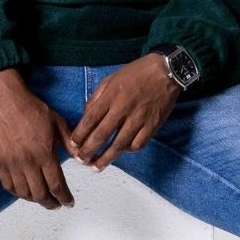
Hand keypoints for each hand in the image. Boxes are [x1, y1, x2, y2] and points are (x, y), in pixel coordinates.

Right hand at [0, 69, 74, 209]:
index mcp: (44, 153)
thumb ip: (69, 142)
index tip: (69, 203)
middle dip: (51, 203)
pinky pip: (8, 185)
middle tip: (57, 204)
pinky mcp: (0, 161)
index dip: (64, 198)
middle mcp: (28, 162)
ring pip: (24, 193)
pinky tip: (25, 191)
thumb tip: (81, 158)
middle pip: (40, 194)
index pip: (56, 184)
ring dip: (35, 200)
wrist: (5, 101)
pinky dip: (17, 193)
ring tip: (43, 198)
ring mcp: (12, 163)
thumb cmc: (33, 109)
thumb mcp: (57, 122)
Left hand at [68, 55, 180, 170]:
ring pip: (119, 144)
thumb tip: (86, 115)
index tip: (73, 144)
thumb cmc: (136, 73)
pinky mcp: (152, 125)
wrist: (165, 72)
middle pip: (102, 135)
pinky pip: (138, 144)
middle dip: (88, 151)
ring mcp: (138, 118)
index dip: (79, 135)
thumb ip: (97, 97)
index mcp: (111, 96)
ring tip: (96, 167)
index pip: (90, 120)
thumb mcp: (111, 79)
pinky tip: (121, 152)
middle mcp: (123, 108)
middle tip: (81, 160)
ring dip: (106, 158)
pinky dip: (128, 150)